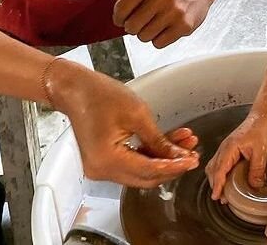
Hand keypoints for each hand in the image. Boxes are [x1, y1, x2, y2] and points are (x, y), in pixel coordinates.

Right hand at [50, 60, 199, 187]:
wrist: (75, 89)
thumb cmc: (100, 95)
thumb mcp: (137, 114)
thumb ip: (159, 140)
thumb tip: (177, 156)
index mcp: (107, 160)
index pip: (149, 171)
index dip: (173, 167)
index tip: (191, 161)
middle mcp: (101, 170)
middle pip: (145, 177)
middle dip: (170, 167)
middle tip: (192, 155)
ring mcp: (101, 167)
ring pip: (141, 171)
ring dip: (162, 160)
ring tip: (184, 145)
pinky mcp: (104, 161)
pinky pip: (131, 163)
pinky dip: (149, 155)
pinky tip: (167, 144)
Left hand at [112, 0, 221, 47]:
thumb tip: (118, 11)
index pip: (121, 9)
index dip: (118, 17)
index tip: (122, 18)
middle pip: (131, 26)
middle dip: (131, 26)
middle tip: (138, 21)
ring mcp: (175, 12)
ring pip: (144, 37)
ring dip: (145, 33)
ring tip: (153, 22)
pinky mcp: (184, 26)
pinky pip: (158, 44)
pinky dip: (158, 38)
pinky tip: (163, 27)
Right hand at [205, 113, 266, 200]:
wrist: (261, 118)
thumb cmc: (260, 130)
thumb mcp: (261, 152)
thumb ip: (257, 170)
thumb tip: (254, 186)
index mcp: (229, 148)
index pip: (219, 170)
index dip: (217, 184)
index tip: (216, 196)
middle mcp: (224, 149)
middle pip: (212, 169)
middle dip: (215, 184)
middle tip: (221, 198)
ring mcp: (225, 149)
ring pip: (214, 167)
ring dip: (216, 179)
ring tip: (223, 192)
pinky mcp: (229, 150)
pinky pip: (220, 164)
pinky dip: (220, 174)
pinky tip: (227, 180)